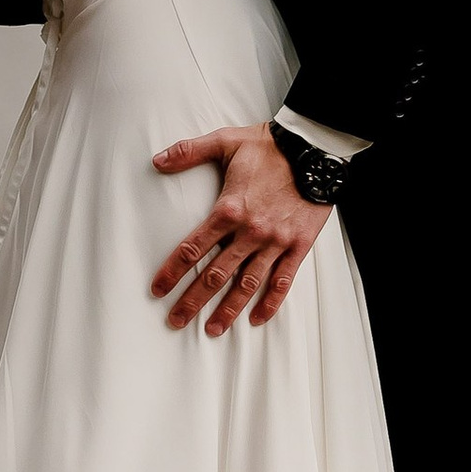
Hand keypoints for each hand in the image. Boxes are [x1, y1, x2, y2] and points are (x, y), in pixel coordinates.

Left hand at [149, 124, 330, 337]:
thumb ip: (188, 152)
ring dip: (228, 309)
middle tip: (176, 321)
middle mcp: (250, 231)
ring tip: (212, 330)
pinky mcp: (298, 245)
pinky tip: (258, 318)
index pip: (193, 248)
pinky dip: (271, 302)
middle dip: (193, 301)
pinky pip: (283, 280)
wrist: (314, 148)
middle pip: (215, 274)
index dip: (173, 271)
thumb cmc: (269, 145)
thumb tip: (157, 160)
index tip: (158, 289)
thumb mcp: (225, 141)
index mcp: (229, 209)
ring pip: (247, 284)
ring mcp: (276, 242)